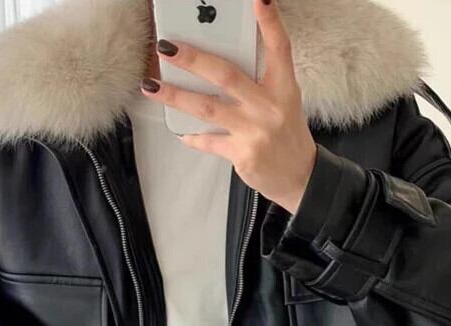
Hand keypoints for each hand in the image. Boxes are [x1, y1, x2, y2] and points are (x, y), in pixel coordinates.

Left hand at [140, 0, 316, 214]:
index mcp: (284, 89)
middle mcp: (269, 107)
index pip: (279, 49)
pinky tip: (181, 131)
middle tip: (167, 47)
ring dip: (175, 96)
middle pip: (226, 75)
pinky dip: (192, 136)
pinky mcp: (242, 154)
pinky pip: (209, 141)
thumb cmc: (286, 136)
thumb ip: (258, 84)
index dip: (270, 23)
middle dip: (192, 59)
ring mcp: (254, 131)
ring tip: (151, 86)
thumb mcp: (283, 103)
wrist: (299, 178)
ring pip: (207, 107)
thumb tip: (216, 69)